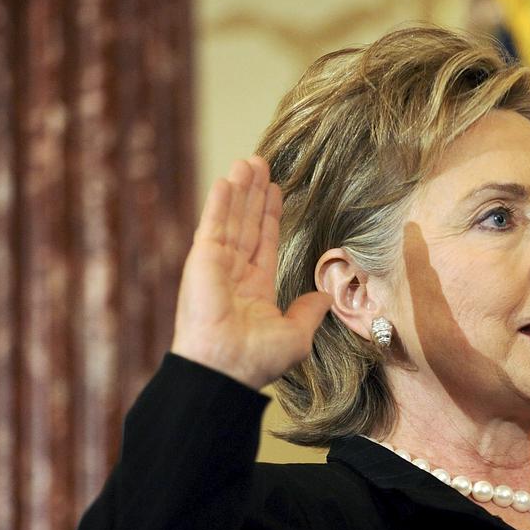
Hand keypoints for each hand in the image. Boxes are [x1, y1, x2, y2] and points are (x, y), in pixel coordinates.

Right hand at [170, 157, 331, 389]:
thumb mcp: (296, 335)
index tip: (277, 192)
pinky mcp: (202, 259)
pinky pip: (214, 224)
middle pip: (248, 224)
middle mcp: (234, 274)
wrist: (225, 369)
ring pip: (232, 218)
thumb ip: (310, 311)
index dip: (271, 217)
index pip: (265, 243)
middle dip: (255, 195)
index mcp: (255, 290)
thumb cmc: (257, 359)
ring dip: (240, 189)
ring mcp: (216, 265)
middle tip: (262, 163)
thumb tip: (326, 297)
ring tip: (249, 161)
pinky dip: (220, 202)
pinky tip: (228, 180)